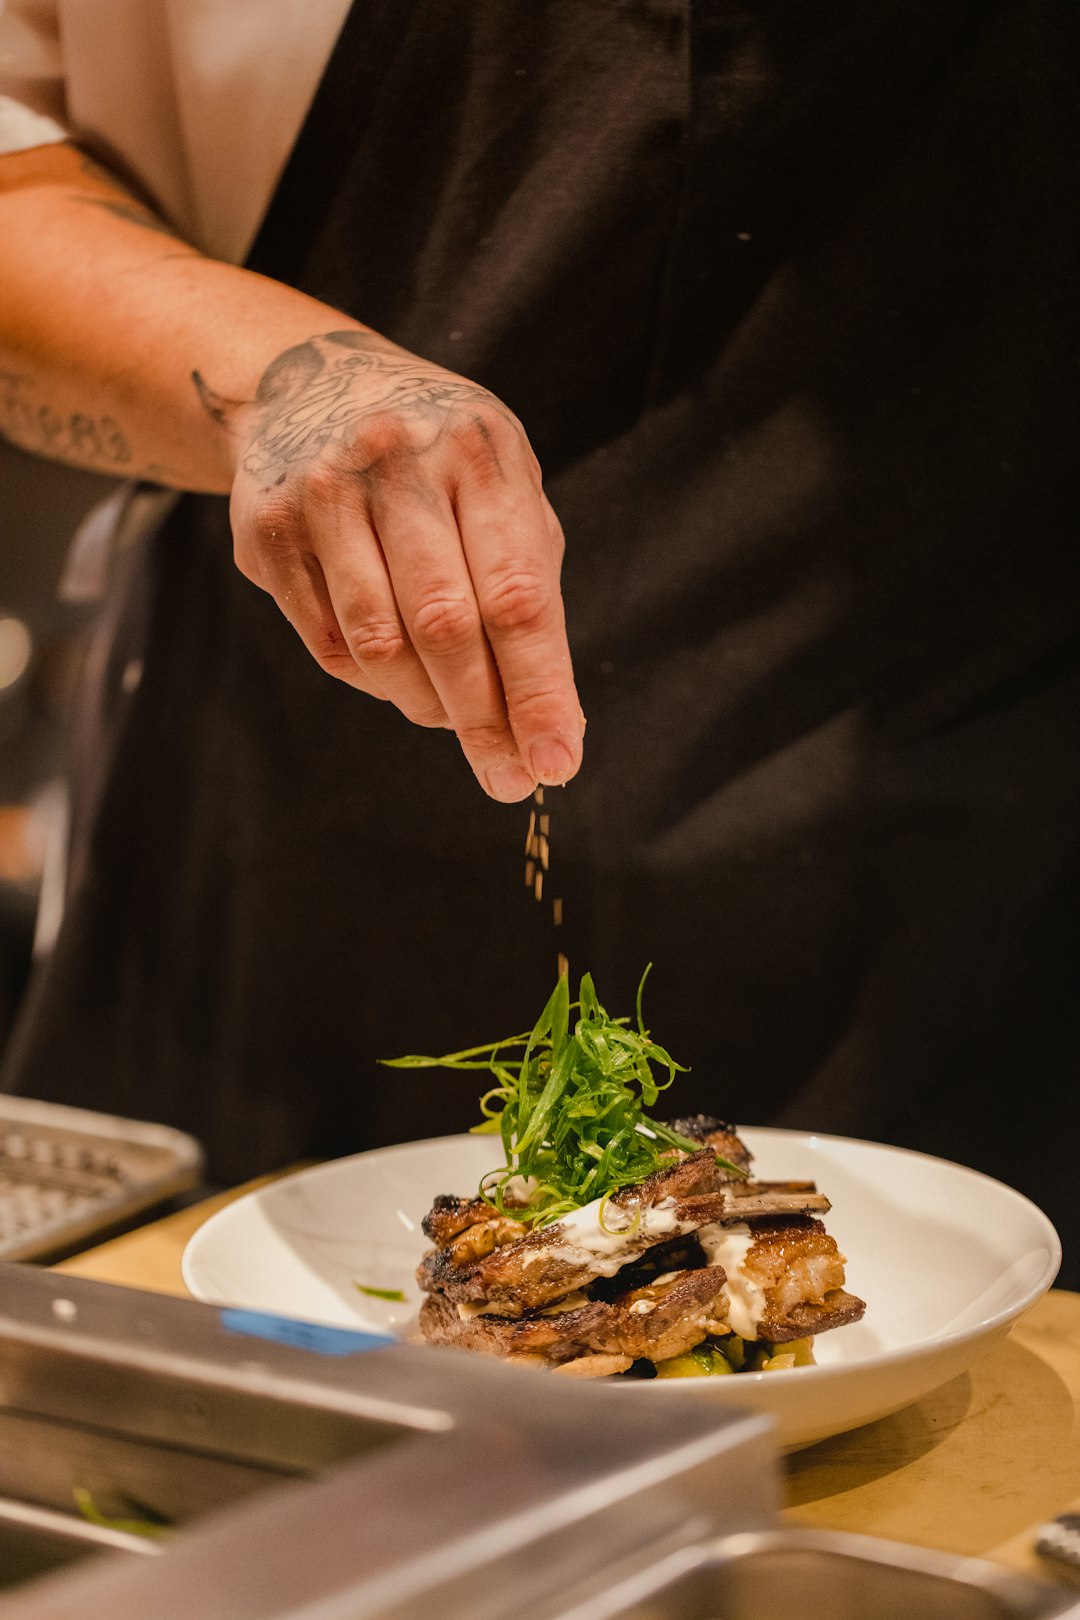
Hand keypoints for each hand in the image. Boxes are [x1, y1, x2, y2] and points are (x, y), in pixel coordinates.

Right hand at [212, 329, 582, 800]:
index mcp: (477, 451)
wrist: (310, 383)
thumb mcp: (501, 490)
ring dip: (426, 704)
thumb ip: (530, 590)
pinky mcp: (267, 532)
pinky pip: (331, 643)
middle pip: (445, 626)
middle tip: (507, 779)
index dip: (539, 689)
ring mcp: (322, 494)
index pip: (516, 596)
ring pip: (380, 645)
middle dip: (483, 719)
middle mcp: (396, 461)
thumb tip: (553, 723)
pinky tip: (401, 676)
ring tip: (455, 719)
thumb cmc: (439, 459)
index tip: (557, 762)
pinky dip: (376, 680)